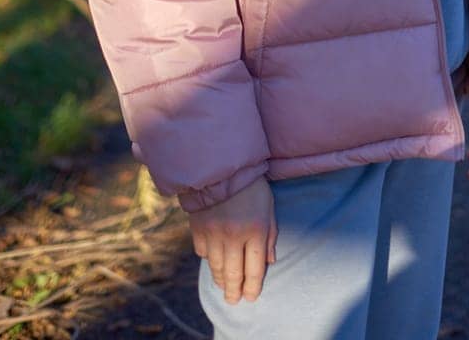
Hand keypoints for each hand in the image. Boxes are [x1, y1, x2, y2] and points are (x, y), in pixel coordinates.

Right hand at [188, 175, 276, 304]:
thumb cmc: (251, 187)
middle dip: (234, 291)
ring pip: (217, 268)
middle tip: (234, 300)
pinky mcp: (198, 230)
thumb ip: (270, 236)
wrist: (222, 167)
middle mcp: (234, 237)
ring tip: (224, 286)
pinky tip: (214, 260)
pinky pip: (203, 253)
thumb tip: (270, 262)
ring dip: (220, 280)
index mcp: (255, 231)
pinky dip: (209, 259)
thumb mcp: (269, 208)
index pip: (255, 270)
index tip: (251, 297)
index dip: (253, 287)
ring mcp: (213, 234)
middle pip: (233, 275)